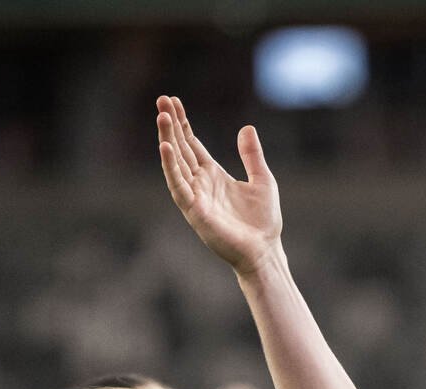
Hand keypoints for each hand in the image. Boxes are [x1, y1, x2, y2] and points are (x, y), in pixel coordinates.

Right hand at [156, 96, 282, 278]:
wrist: (265, 251)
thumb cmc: (262, 221)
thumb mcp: (263, 180)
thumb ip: (252, 155)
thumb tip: (247, 128)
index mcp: (213, 175)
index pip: (192, 144)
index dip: (183, 124)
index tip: (173, 101)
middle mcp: (200, 184)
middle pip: (180, 149)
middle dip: (170, 125)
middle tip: (161, 100)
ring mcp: (195, 197)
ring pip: (176, 163)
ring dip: (167, 140)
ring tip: (161, 117)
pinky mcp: (195, 211)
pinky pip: (178, 187)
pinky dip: (170, 168)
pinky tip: (165, 148)